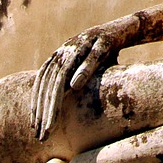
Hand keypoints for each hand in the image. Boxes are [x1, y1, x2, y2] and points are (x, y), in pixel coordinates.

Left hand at [29, 19, 135, 141]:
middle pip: (49, 81)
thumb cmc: (106, 54)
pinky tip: (75, 86)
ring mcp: (84, 42)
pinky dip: (82, 69)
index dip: (36, 103)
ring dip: (55, 100)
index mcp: (62, 54)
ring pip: (64, 72)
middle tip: (41, 134)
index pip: (42, 80)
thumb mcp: (89, 70)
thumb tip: (63, 108)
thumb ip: (74, 83)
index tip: (34, 126)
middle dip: (43, 110)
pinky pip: (91, 55)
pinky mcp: (103, 40)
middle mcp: (68, 47)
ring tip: (51, 124)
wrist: (127, 28)